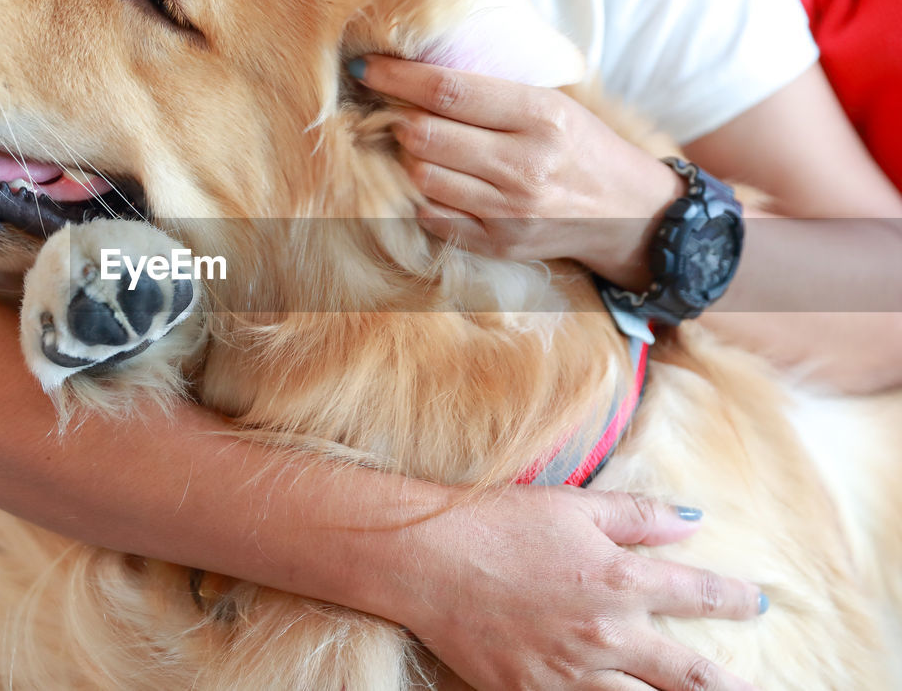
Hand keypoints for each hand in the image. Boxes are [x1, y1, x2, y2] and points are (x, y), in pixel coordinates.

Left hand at [353, 54, 681, 289]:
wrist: (628, 211)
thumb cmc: (581, 146)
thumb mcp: (553, 103)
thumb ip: (493, 89)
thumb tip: (417, 70)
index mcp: (540, 115)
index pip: (448, 90)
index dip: (397, 77)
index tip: (365, 66)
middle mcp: (524, 165)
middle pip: (424, 135)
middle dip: (394, 117)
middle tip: (388, 109)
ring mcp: (509, 211)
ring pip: (421, 176)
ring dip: (405, 157)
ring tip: (411, 144)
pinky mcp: (497, 245)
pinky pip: (432, 216)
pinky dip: (420, 195)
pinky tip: (430, 180)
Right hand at [401, 485, 764, 689]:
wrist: (423, 558)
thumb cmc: (495, 522)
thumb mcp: (571, 505)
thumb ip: (638, 516)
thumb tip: (693, 520)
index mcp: (618, 580)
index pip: (698, 595)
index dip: (734, 600)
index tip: (754, 603)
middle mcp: (605, 634)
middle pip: (688, 675)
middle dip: (727, 684)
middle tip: (749, 688)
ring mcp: (569, 673)